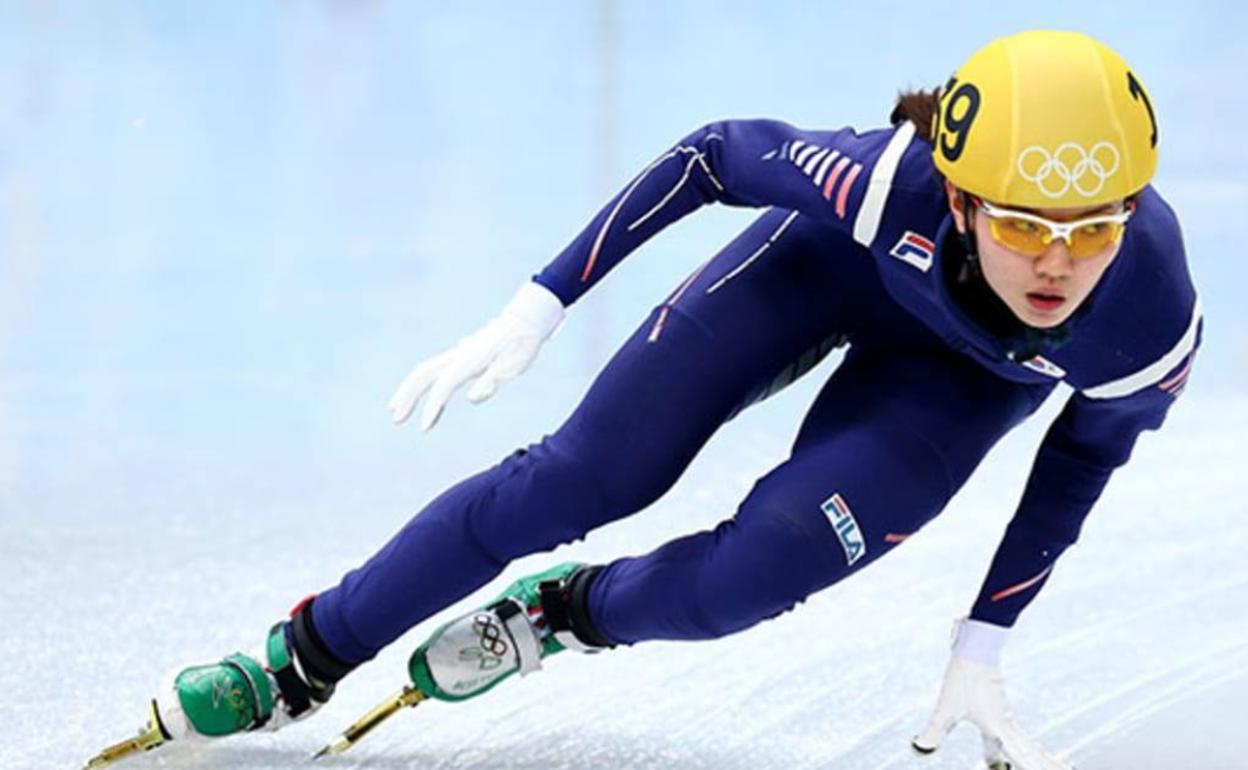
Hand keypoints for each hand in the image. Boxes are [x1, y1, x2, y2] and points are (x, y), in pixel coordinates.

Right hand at [388, 281, 564, 430]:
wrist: (526, 322)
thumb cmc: (521, 345)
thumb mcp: (513, 366)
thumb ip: (492, 380)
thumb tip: (472, 397)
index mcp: (469, 360)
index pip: (443, 386)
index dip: (431, 407)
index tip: (424, 428)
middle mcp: (458, 356)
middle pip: (423, 374)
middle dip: (407, 395)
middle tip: (395, 418)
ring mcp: (458, 356)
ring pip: (426, 372)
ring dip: (410, 392)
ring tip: (398, 413)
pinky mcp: (462, 359)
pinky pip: (439, 375)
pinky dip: (429, 391)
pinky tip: (432, 409)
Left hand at [912, 619, 1072, 769]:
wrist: (978, 648)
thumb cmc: (963, 678)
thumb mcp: (945, 708)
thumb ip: (934, 732)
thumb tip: (917, 748)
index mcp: (996, 729)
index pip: (1014, 758)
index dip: (1022, 767)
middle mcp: (1005, 724)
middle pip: (1026, 753)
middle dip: (1038, 765)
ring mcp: (1003, 714)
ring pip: (1021, 743)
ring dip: (1032, 758)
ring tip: (1049, 768)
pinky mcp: (998, 706)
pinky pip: (1013, 733)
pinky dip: (1022, 746)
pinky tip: (1014, 748)